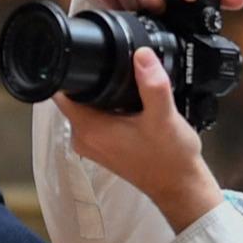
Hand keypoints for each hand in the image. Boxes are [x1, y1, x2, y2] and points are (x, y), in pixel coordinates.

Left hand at [55, 50, 220, 231]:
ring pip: (86, 108)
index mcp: (90, 129)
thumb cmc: (169, 159)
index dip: (72, 72)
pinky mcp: (103, 147)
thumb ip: (152, 85)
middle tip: (116, 70)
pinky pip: (96, 120)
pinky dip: (108, 109)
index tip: (87, 59)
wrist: (180, 186)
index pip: (61, 92)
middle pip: (73, 97)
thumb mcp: (164, 117)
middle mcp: (84, 139)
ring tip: (126, 89)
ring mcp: (92, 145)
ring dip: (101, 95)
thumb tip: (141, 55)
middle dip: (91, 80)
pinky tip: (129, 106)